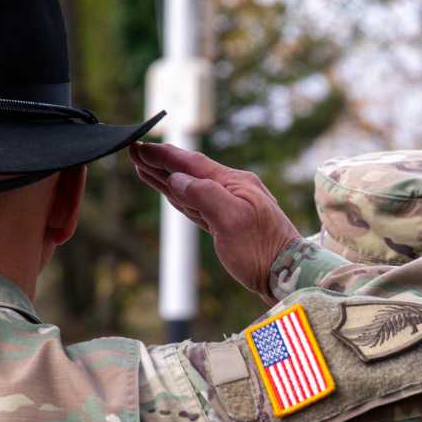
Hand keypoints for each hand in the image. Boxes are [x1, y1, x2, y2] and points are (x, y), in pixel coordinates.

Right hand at [129, 142, 300, 302]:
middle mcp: (232, 189)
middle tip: (133, 151)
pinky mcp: (227, 224)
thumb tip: (177, 180)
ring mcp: (230, 206)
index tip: (139, 146)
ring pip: (190, 187)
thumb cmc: (262, 250)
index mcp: (234, 183)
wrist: (288, 275)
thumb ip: (204, 194)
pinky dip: (179, 195)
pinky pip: (196, 204)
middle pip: (188, 172)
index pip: (192, 163)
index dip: (164, 155)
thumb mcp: (232, 219)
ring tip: (143, 167)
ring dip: (166, 177)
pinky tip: (171, 189)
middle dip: (160, 162)